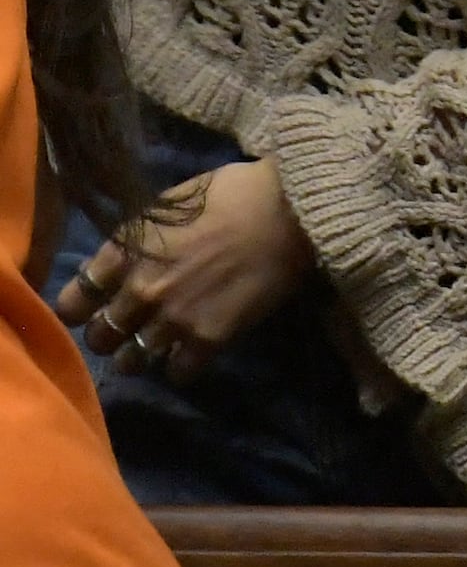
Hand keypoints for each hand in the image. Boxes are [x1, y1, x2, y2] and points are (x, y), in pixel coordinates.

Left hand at [59, 158, 314, 379]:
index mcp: (125, 253)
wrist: (292, 209)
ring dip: (140, 356)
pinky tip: (193, 352)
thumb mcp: (168, 205)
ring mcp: (173, 318)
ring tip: (158, 347)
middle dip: (110, 334)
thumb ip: (133, 240)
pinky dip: (181, 366)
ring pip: (131, 361)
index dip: (79, 309)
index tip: (92, 310)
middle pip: (99, 337)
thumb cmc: (233, 194)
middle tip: (129, 329)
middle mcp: (139, 290)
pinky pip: (178, 373)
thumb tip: (110, 265)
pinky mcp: (209, 338)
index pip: (73, 301)